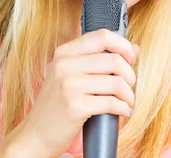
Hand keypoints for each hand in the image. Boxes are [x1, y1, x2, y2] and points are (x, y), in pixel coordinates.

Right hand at [4, 29, 139, 156]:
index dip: (123, 46)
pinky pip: (112, 103)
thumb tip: (135, 49)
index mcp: (64, 53)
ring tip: (127, 102)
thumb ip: (100, 59)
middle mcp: (64, 65)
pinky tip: (123, 112)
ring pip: (117, 82)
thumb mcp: (71, 75)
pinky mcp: (75, 107)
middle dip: (129, 76)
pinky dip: (124, 109)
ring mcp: (69, 86)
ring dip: (129, 95)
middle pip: (114, 60)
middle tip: (128, 87)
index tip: (130, 59)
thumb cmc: (57, 104)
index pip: (102, 36)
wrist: (36, 135)